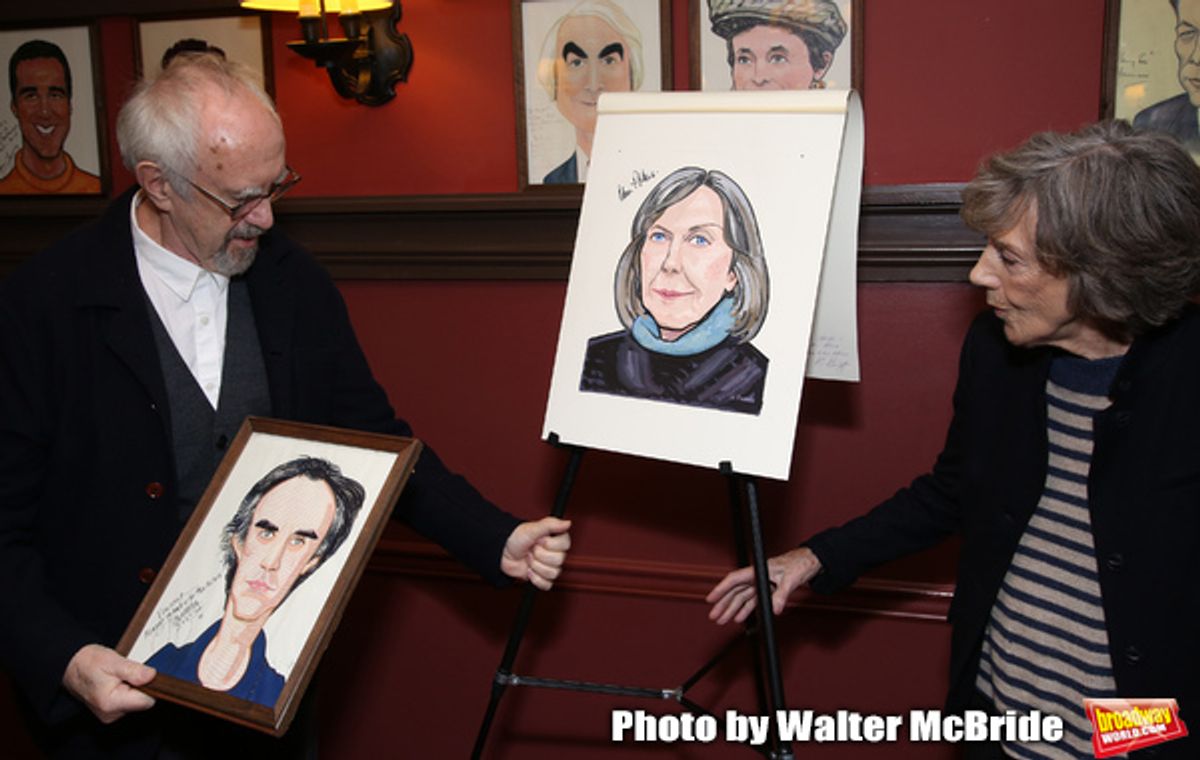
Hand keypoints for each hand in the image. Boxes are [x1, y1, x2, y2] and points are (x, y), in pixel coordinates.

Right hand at [62, 644, 155, 723]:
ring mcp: (110, 715)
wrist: (70, 667)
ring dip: (134, 688)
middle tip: (128, 672)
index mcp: (111, 703)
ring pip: (136, 702)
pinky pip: (128, 702)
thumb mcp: (112, 661)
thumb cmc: (88, 663)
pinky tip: (118, 682)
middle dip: (141, 686)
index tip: (144, 674)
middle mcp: (111, 714)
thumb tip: (152, 676)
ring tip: (120, 676)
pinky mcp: (110, 712)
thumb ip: (133, 670)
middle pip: (143, 702)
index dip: (152, 686)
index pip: (147, 700)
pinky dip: (127, 691)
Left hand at [500, 516, 571, 589]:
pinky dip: (536, 579)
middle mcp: (554, 553)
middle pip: (559, 560)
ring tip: (528, 558)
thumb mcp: (533, 528)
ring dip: (536, 566)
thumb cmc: (516, 538)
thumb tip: (568, 523)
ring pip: (553, 573)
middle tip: (531, 549)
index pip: (565, 545)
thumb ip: (551, 525)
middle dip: (540, 555)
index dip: (550, 544)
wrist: (502, 552)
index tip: (540, 540)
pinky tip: (528, 571)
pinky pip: (547, 585)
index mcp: (555, 540)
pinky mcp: (542, 577)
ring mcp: (548, 566)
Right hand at [705, 547, 821, 624]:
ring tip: (722, 620)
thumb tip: (775, 609)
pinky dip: (745, 610)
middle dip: (723, 604)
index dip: (721, 589)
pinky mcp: (767, 590)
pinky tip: (738, 617)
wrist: (810, 562)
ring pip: (742, 598)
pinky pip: (752, 601)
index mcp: (758, 570)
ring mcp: (761, 584)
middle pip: (735, 591)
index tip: (711, 598)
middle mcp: (756, 577)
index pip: (735, 579)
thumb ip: (781, 595)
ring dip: (732, 609)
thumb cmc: (799, 564)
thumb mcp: (790, 580)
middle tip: (714, 616)